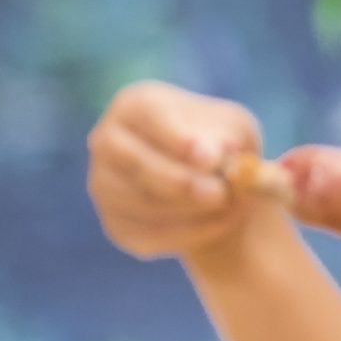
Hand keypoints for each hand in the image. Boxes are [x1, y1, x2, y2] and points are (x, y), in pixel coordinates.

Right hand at [87, 80, 263, 260]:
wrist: (212, 183)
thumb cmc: (221, 144)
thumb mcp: (236, 131)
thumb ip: (229, 139)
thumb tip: (216, 154)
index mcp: (136, 104)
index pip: (149, 116)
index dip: (178, 139)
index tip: (210, 159)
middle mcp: (108, 141)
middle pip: (136, 162)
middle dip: (183, 183)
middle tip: (223, 193)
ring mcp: (104, 184)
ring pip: (142, 203)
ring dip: (193, 211)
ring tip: (232, 206)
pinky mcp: (115, 224)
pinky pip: (147, 236)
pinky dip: (189, 234)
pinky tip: (220, 223)